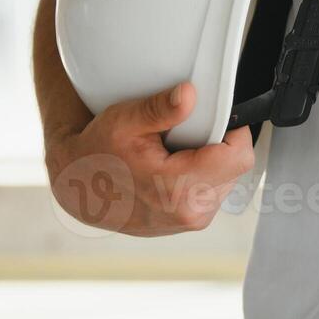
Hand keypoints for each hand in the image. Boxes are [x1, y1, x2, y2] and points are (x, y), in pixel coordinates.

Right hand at [45, 82, 255, 236]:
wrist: (78, 189)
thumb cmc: (99, 154)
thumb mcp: (124, 122)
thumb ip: (161, 109)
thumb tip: (189, 95)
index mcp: (179, 188)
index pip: (239, 156)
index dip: (235, 131)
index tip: (217, 118)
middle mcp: (191, 212)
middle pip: (236, 168)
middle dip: (220, 145)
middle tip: (187, 134)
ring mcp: (191, 221)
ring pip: (227, 181)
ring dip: (212, 163)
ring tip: (178, 152)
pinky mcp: (190, 223)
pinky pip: (213, 193)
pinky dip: (202, 177)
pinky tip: (176, 169)